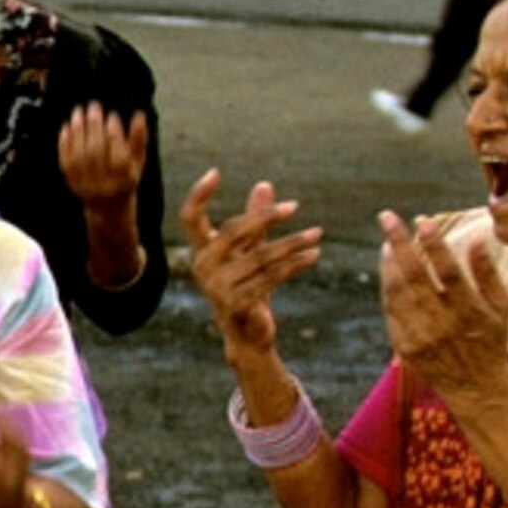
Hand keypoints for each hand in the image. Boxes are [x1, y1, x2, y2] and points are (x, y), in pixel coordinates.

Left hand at [56, 100, 147, 211]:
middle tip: (94, 106)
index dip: (114, 133)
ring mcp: (86, 183)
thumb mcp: (138, 162)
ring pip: (79, 154)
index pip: (118, 152)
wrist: (108, 207)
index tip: (112, 115)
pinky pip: (66, 160)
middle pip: (96, 150)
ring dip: (78, 130)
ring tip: (79, 111)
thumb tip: (139, 115)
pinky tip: (67, 126)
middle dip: (94, 126)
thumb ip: (139, 139)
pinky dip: (65, 142)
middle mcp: (104, 182)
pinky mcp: (72, 182)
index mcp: (124, 178)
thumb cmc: (126, 179)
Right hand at [183, 168, 321, 362]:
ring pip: (260, 255)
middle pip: (233, 230)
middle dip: (265, 216)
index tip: (215, 172)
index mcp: (201, 252)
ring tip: (317, 234)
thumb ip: (255, 222)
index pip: (190, 219)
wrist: (248, 335)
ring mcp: (218, 287)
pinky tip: (314, 255)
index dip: (198, 195)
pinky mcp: (237, 304)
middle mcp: (203, 267)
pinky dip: (295, 264)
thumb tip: (264, 184)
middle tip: (295, 207)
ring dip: (292, 243)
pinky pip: (271, 276)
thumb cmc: (246, 287)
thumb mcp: (249, 251)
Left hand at [376, 211, 507, 408]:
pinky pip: (390, 310)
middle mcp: (442, 324)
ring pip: (397, 292)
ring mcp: (420, 336)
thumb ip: (488, 273)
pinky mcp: (404, 346)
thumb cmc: (492, 339)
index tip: (423, 219)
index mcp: (469, 311)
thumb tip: (477, 238)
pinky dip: (387, 286)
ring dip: (389, 263)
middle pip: (414, 276)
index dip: (434, 243)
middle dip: (399, 242)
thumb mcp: (502, 307)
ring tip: (388, 242)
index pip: (448, 270)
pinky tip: (389, 268)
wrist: (476, 387)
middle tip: (387, 216)